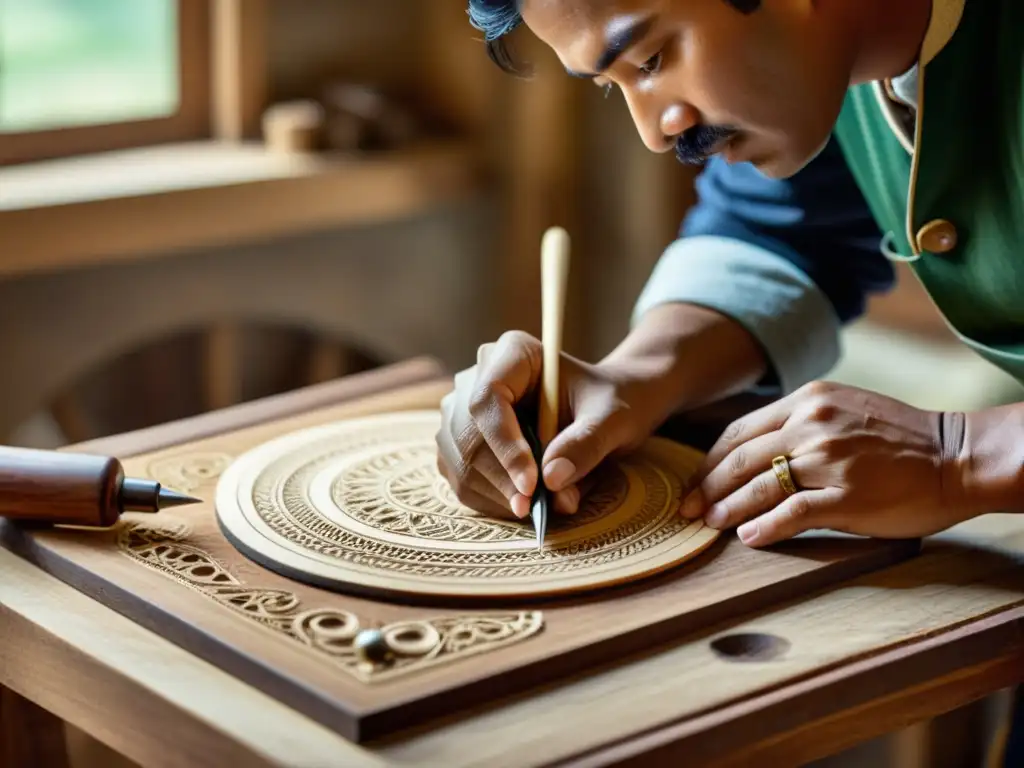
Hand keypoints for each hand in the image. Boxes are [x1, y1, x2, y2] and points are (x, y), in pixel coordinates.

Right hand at [435, 330, 659, 518]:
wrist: (601, 409)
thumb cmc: (608, 403)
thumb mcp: (612, 419)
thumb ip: (586, 444)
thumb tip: (552, 480)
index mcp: (513, 353)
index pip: (488, 398)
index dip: (505, 444)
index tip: (532, 484)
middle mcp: (477, 377)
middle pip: (468, 434)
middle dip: (502, 479)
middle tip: (537, 509)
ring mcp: (461, 411)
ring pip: (461, 462)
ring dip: (498, 494)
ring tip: (540, 507)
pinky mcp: (459, 443)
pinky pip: (462, 479)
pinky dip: (491, 501)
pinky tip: (524, 504)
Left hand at [680, 380, 969, 545]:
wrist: (956, 456)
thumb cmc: (899, 439)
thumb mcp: (842, 410)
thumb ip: (798, 424)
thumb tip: (753, 454)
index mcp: (807, 402)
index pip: (739, 432)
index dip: (711, 461)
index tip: (696, 482)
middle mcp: (811, 424)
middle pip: (740, 458)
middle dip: (707, 487)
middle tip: (688, 509)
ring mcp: (828, 459)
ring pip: (758, 485)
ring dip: (727, 509)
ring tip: (709, 525)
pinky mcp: (847, 494)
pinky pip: (792, 512)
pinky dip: (764, 527)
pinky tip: (747, 538)